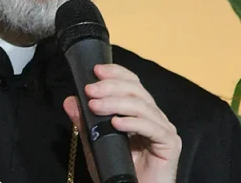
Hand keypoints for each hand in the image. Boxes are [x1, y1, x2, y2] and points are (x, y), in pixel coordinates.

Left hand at [63, 64, 181, 182]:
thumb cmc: (117, 170)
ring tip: (95, 106)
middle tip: (89, 89)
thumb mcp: (95, 144)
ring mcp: (164, 129)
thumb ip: (84, 123)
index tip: (95, 70)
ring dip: (115, 103)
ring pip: (141, 106)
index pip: (131, 83)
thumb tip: (70, 101)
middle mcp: (154, 116)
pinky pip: (151, 127)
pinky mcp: (170, 143)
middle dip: (111, 86)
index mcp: (139, 112)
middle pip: (136, 90)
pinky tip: (116, 123)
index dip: (115, 73)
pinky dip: (132, 123)